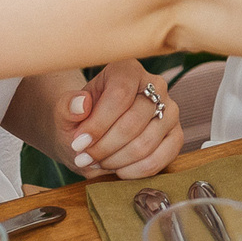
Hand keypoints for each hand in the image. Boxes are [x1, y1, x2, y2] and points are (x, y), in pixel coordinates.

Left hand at [59, 59, 182, 177]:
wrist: (92, 134)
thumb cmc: (80, 121)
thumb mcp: (64, 113)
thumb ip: (66, 107)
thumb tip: (81, 104)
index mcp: (127, 69)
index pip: (120, 95)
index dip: (98, 124)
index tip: (78, 142)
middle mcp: (156, 85)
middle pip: (133, 121)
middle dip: (104, 147)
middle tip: (85, 157)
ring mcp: (170, 110)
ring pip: (146, 142)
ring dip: (117, 160)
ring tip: (99, 161)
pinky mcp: (176, 135)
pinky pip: (162, 158)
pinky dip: (135, 171)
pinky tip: (118, 169)